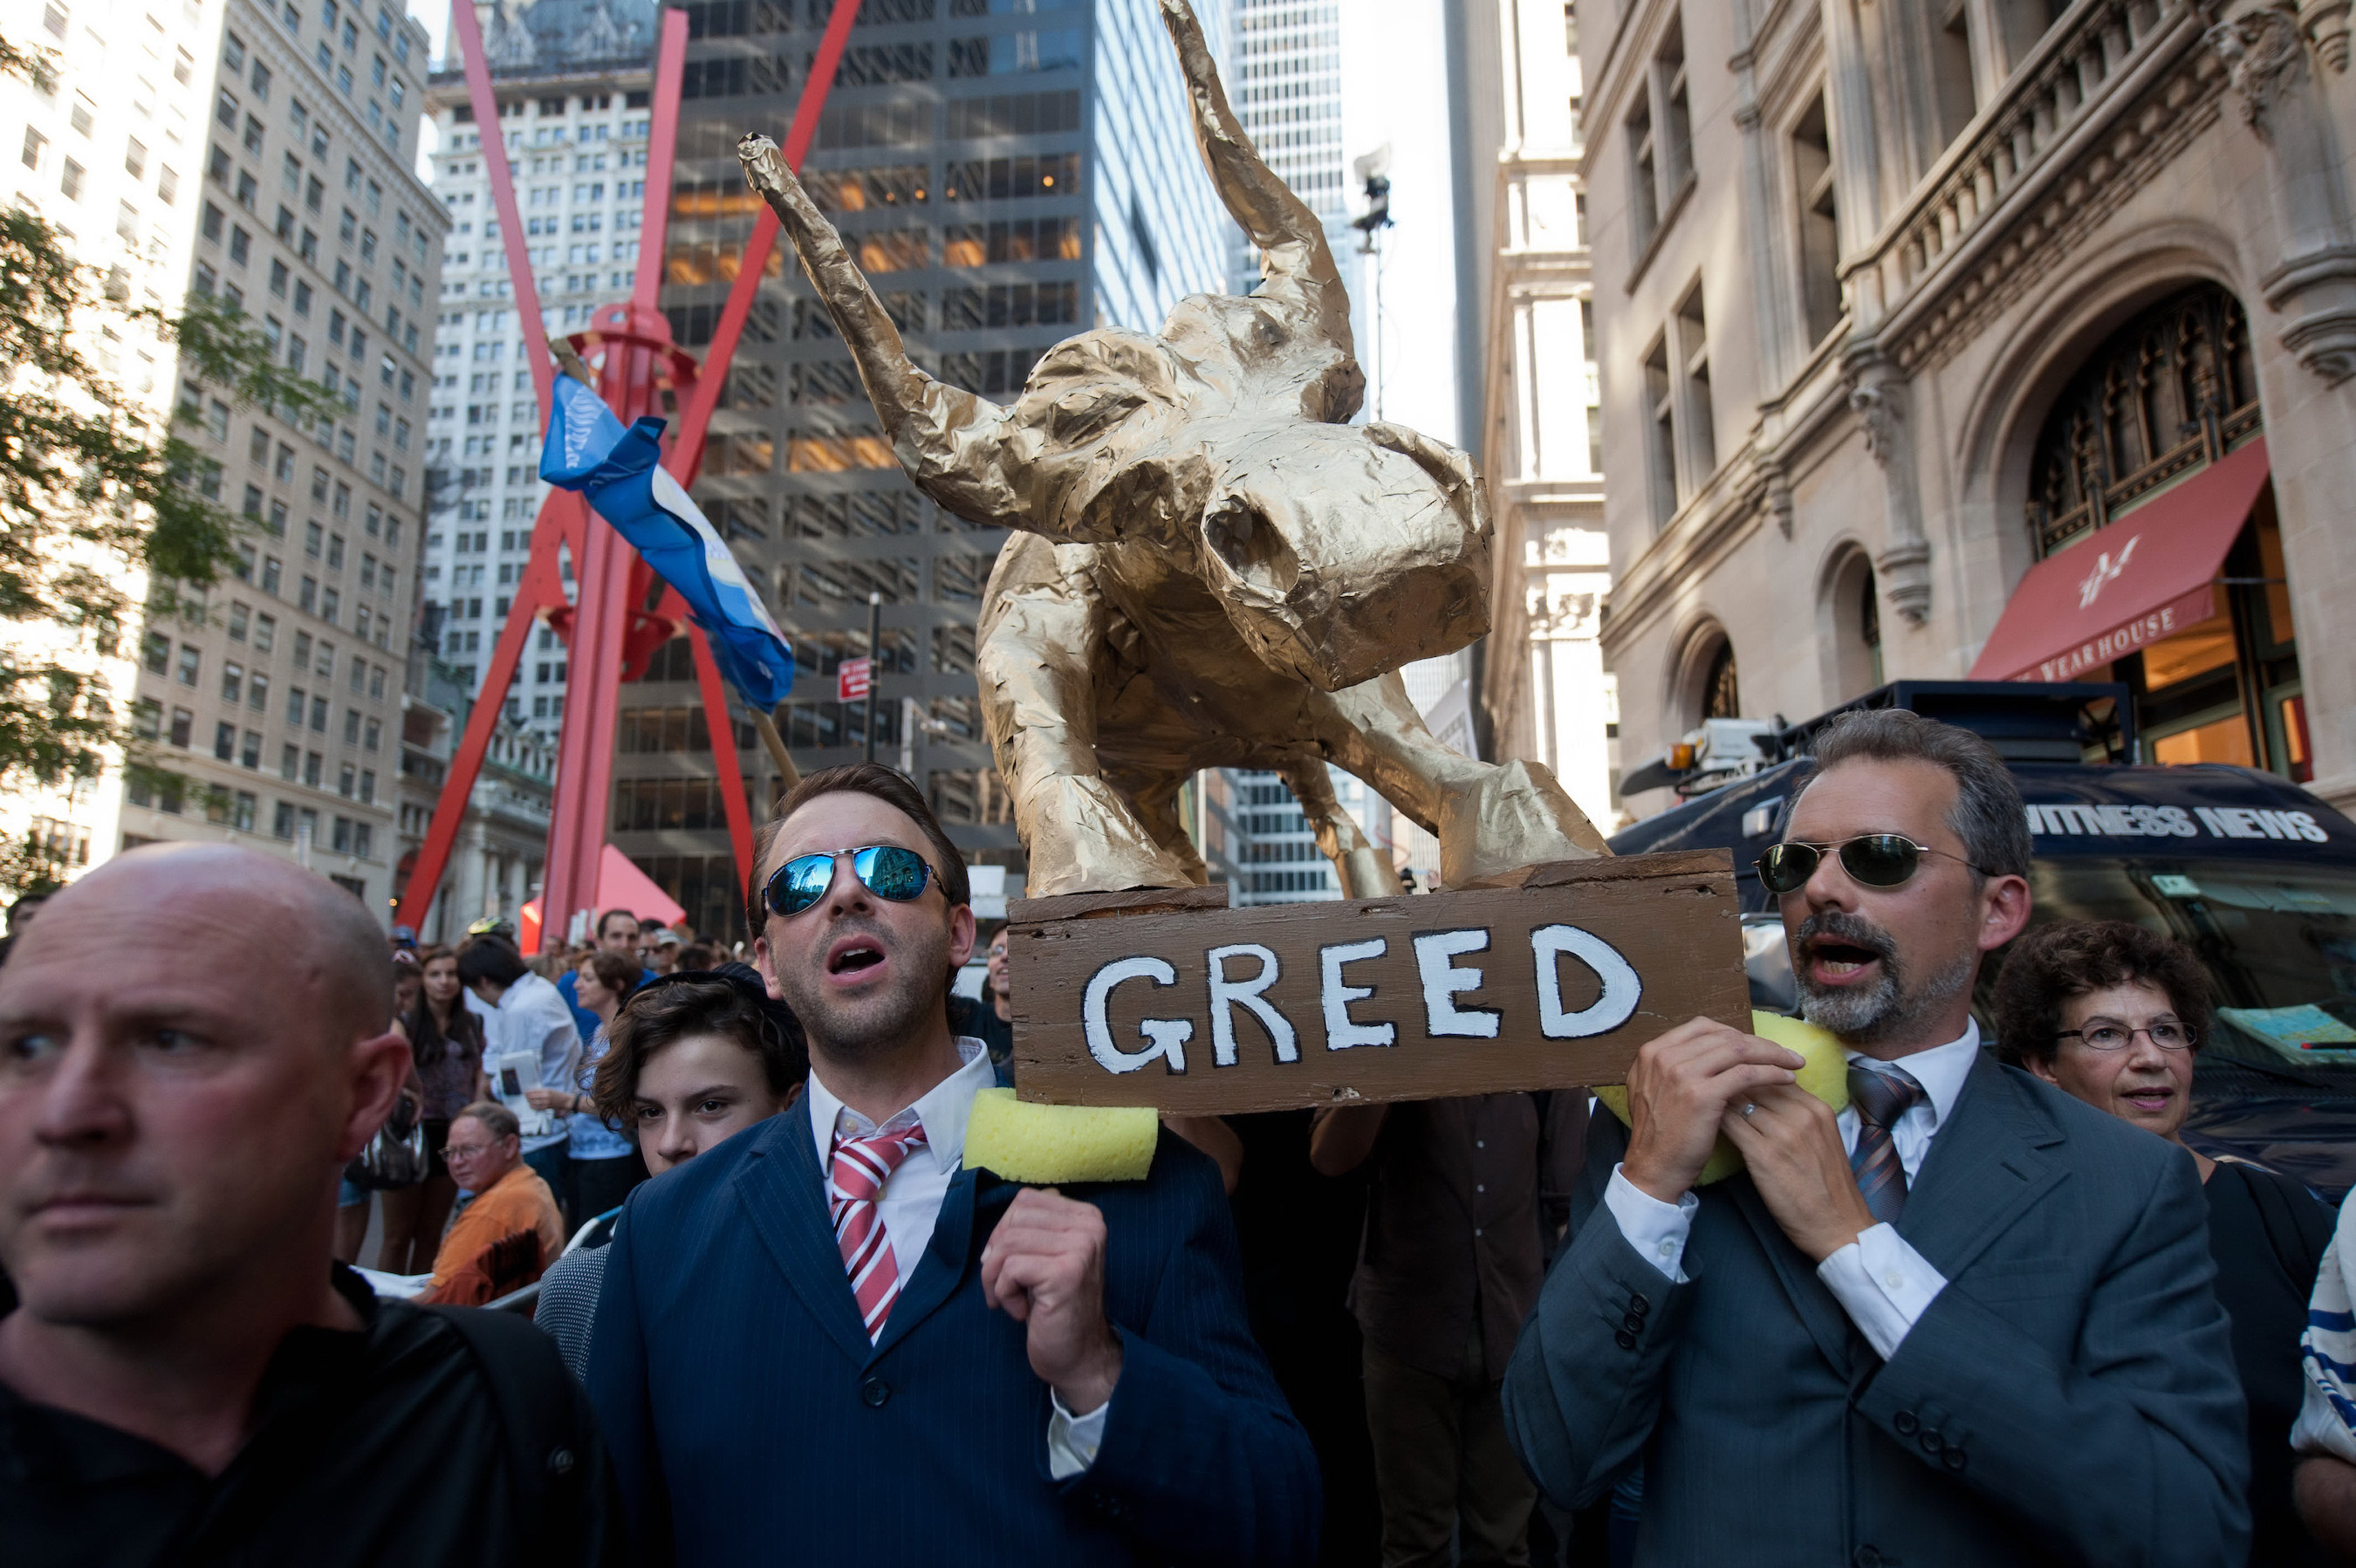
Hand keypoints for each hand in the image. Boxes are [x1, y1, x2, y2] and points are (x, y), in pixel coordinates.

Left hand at [522, 1087, 567, 1110]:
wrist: (564, 1101)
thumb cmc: (556, 1094)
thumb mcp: (549, 1090)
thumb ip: (541, 1091)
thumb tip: (531, 1091)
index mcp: (546, 1091)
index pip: (534, 1092)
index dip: (528, 1092)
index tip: (525, 1092)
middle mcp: (545, 1097)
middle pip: (532, 1097)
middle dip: (528, 1097)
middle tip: (526, 1096)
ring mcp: (545, 1103)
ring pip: (534, 1103)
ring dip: (529, 1101)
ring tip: (528, 1100)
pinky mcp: (546, 1107)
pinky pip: (537, 1108)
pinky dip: (533, 1106)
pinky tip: (531, 1105)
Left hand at [979, 1187, 1123, 1415]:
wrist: (1079, 1356)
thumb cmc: (1056, 1307)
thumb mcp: (1047, 1257)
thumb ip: (1029, 1231)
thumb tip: (993, 1236)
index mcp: (1087, 1217)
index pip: (1025, 1201)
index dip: (1005, 1232)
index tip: (1009, 1266)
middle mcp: (1090, 1227)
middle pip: (1014, 1218)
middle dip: (996, 1255)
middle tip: (1004, 1287)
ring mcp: (1080, 1248)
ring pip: (1008, 1242)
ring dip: (996, 1277)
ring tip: (1012, 1300)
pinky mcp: (1066, 1273)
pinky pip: (1010, 1268)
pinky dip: (1003, 1293)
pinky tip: (1021, 1311)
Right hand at [1619, 1018, 1803, 1203]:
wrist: (1653, 1169)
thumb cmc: (1661, 1135)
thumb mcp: (1655, 1090)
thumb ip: (1675, 1067)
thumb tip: (1711, 1054)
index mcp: (1653, 1051)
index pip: (1702, 1026)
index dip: (1734, 1032)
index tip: (1755, 1045)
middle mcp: (1665, 1056)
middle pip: (1724, 1036)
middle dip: (1760, 1042)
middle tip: (1785, 1053)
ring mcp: (1682, 1073)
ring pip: (1738, 1050)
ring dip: (1772, 1054)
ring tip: (1793, 1063)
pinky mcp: (1702, 1094)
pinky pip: (1746, 1074)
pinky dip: (1771, 1073)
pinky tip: (1786, 1078)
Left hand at [1718, 1084, 1875, 1261]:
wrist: (1839, 1226)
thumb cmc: (1827, 1187)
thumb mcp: (1822, 1140)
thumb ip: (1799, 1115)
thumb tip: (1765, 1097)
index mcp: (1818, 1109)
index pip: (1776, 1076)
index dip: (1751, 1075)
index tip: (1731, 1078)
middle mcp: (1802, 1115)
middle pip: (1756, 1082)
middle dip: (1731, 1081)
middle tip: (1709, 1084)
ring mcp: (1784, 1133)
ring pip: (1740, 1100)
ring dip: (1719, 1098)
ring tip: (1702, 1100)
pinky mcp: (1765, 1155)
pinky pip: (1732, 1125)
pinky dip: (1716, 1119)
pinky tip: (1704, 1122)